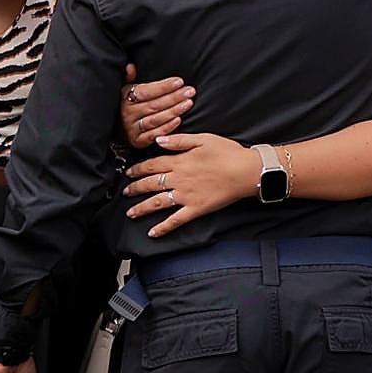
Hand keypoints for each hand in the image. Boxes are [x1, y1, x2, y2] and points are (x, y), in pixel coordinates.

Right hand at [119, 64, 194, 148]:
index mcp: (125, 98)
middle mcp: (128, 113)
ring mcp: (133, 128)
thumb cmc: (126, 105)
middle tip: (190, 91)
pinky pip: (154, 134)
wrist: (115, 129)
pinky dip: (167, 128)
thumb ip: (129, 78)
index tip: (179, 81)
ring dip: (174, 111)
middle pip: (154, 105)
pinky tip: (178, 120)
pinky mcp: (138, 141)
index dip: (163, 86)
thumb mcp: (124, 90)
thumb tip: (130, 66)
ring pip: (156, 119)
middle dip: (174, 97)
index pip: (146, 91)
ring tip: (188, 103)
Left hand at [123, 134, 261, 237]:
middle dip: (135, 188)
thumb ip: (178, 141)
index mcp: (180, 161)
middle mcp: (179, 179)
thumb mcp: (202, 139)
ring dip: (142, 208)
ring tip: (131, 213)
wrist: (246, 171)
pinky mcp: (196, 209)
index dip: (138, 169)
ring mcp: (186, 196)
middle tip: (125, 192)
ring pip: (158, 202)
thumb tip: (159, 141)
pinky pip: (176, 220)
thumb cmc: (227, 152)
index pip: (152, 165)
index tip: (129, 172)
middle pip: (151, 184)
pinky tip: (153, 233)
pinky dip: (163, 228)